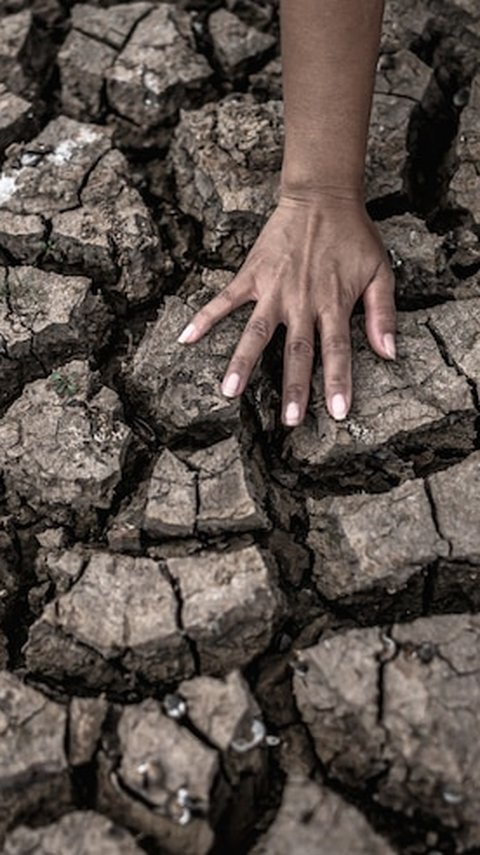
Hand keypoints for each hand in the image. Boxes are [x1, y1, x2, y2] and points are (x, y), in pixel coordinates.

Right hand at [177, 192, 395, 425]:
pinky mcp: (252, 275)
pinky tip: (185, 339)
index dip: (338, 382)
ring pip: (256, 332)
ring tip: (229, 391)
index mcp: (333, 303)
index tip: (337, 413)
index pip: (336, 350)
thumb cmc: (354, 236)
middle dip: (293, 387)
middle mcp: (301, 301)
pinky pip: (225, 300)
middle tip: (289, 421)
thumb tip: (389, 353)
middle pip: (297, 351)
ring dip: (243, 362)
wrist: (322, 197)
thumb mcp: (381, 271)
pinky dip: (204, 318)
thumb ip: (383, 313)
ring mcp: (273, 289)